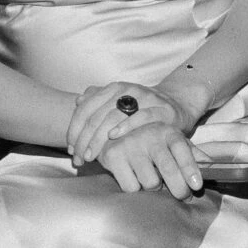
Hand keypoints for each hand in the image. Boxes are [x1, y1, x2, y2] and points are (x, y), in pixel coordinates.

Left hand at [68, 79, 196, 168]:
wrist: (175, 105)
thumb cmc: (141, 108)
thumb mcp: (119, 102)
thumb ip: (98, 100)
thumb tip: (77, 101)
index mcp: (113, 88)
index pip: (85, 109)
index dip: (74, 130)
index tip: (71, 150)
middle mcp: (126, 90)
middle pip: (96, 116)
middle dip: (84, 140)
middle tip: (79, 159)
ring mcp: (144, 98)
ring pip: (113, 117)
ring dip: (98, 139)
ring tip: (91, 156)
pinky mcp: (160, 109)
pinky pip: (140, 117)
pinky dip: (125, 126)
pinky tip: (113, 137)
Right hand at [96, 116, 203, 199]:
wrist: (116, 133)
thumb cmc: (153, 143)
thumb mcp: (174, 143)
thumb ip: (193, 154)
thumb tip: (212, 166)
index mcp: (168, 132)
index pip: (182, 149)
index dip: (190, 169)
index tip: (197, 186)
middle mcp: (149, 136)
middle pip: (168, 169)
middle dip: (179, 189)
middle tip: (183, 196)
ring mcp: (130, 145)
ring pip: (150, 182)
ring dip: (154, 189)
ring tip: (153, 181)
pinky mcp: (113, 156)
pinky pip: (131, 187)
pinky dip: (136, 189)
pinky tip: (136, 180)